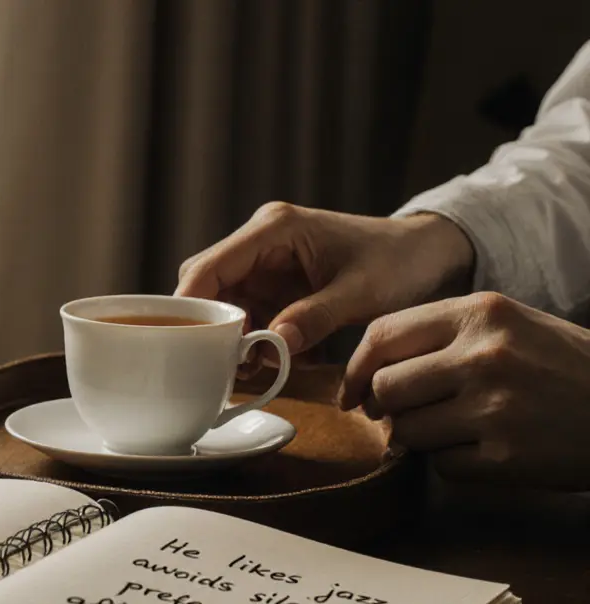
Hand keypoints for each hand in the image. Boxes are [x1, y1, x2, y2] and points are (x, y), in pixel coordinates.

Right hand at [175, 203, 473, 374]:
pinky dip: (259, 341)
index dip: (189, 305)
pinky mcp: (275, 287)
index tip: (185, 343)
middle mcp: (260, 243)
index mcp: (275, 229)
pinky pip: (249, 317)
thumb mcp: (360, 292)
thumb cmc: (398, 261)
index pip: (209, 267)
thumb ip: (315, 317)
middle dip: (212, 327)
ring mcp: (265, 266)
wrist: (426, 256)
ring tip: (264, 364)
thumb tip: (272, 344)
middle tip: (229, 363)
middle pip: (206, 286)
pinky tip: (285, 356)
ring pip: (224, 306)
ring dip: (237, 339)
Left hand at [339, 292, 589, 488]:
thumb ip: (443, 335)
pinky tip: (486, 450)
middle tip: (409, 413)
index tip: (353, 391)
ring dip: (419, 437)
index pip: (383, 335)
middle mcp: (483, 355)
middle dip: (388, 407)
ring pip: (405, 431)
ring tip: (458, 428)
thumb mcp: (511, 325)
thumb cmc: (565, 366)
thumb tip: (369, 371)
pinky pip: (440, 465)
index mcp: (481, 313)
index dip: (356, 368)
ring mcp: (494, 407)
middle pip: (384, 388)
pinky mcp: (505, 456)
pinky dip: (453, 463)